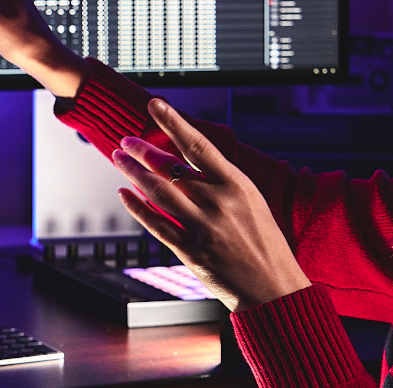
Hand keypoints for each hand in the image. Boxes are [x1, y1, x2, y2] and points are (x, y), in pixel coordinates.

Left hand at [110, 99, 311, 311]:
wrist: (273, 288)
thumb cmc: (265, 244)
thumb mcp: (252, 202)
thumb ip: (222, 182)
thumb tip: (189, 160)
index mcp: (237, 185)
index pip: (198, 145)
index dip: (174, 122)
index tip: (155, 104)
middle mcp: (218, 202)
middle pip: (170, 168)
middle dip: (143, 151)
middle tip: (127, 141)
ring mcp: (202, 227)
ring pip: (157, 192)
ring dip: (133, 173)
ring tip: (119, 159)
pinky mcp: (190, 250)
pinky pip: (155, 223)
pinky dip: (136, 207)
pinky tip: (125, 194)